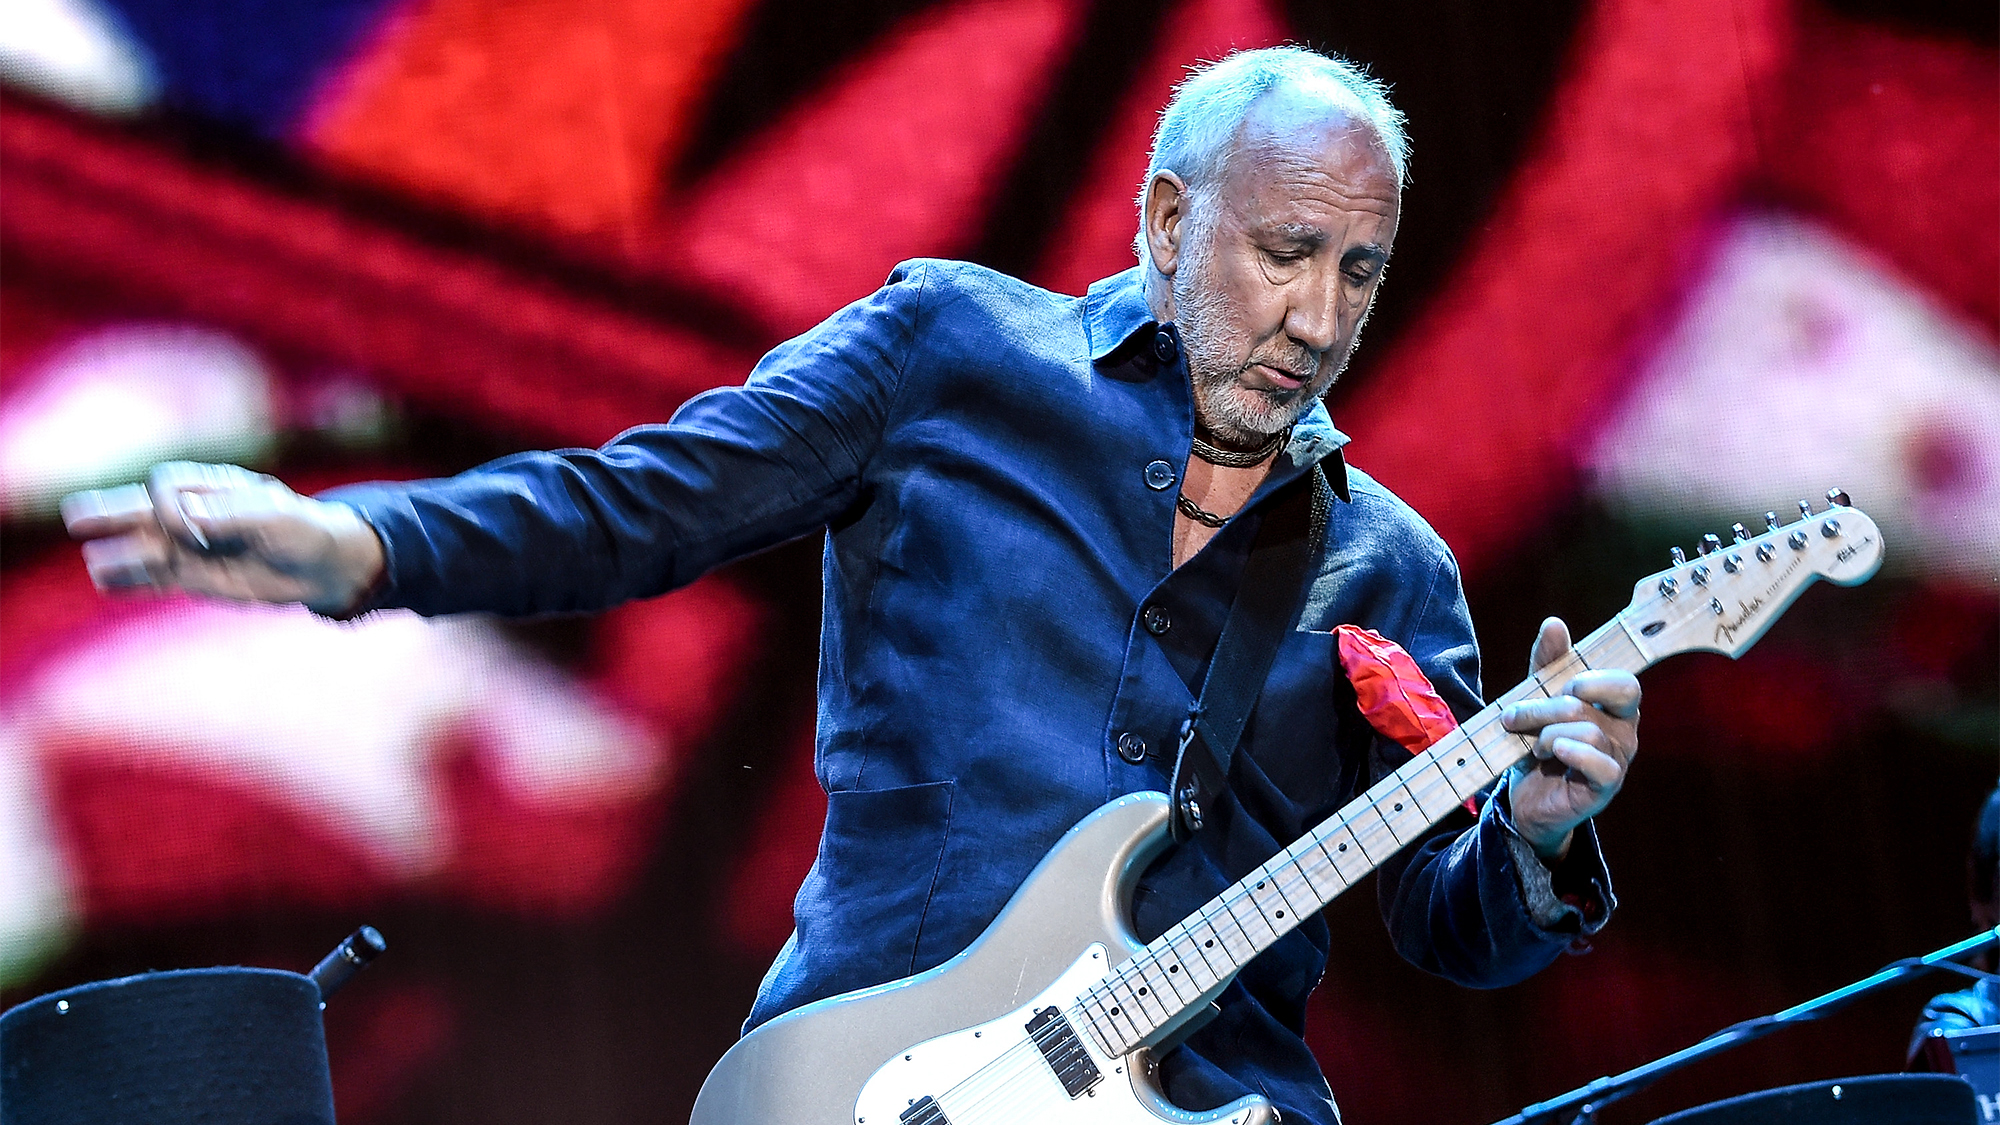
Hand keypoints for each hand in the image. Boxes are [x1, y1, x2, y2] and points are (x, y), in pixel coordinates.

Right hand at [61, 462, 385, 615]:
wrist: (320, 565)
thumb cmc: (304, 530)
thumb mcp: (279, 519)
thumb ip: (235, 516)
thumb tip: (190, 516)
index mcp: (210, 486)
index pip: (167, 485)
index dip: (168, 505)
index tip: (191, 529)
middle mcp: (191, 512)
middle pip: (140, 508)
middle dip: (110, 511)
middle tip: (76, 515)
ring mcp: (188, 545)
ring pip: (141, 546)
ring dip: (119, 554)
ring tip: (95, 564)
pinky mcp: (192, 575)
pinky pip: (154, 577)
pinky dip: (131, 579)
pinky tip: (105, 582)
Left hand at [1498, 617, 1639, 861]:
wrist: (1526, 797)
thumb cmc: (1538, 744)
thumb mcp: (1537, 699)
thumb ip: (1546, 664)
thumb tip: (1554, 623)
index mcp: (1613, 706)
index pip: (1625, 682)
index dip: (1594, 678)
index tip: (1561, 685)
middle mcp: (1624, 731)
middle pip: (1599, 702)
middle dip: (1550, 704)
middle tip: (1518, 716)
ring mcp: (1618, 760)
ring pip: (1587, 730)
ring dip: (1546, 734)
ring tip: (1532, 746)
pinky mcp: (1605, 786)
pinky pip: (1599, 763)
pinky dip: (1569, 753)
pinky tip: (1551, 754)